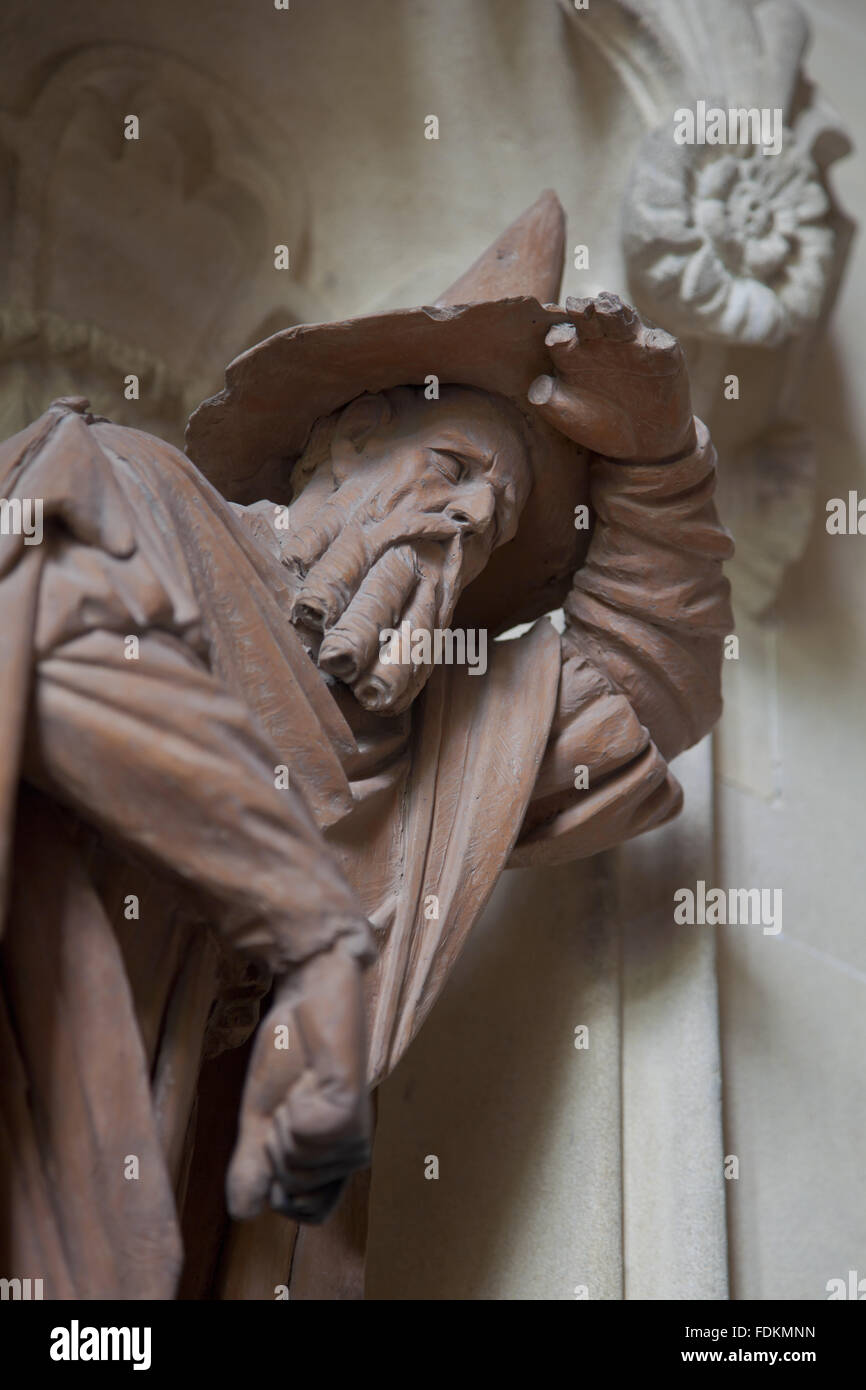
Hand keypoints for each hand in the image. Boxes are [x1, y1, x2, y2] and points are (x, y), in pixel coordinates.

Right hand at [227, 939, 370, 1223]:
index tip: (277, 1135)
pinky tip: (312, 1076)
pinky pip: (307, 1133)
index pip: (308, 1213)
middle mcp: (352, 1152)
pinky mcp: (352, 1106)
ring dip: (283, 1120)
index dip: (277, 1185)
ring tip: (302, 1083)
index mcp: (334, 1159)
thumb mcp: (258, 1118)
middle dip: (274, 1146)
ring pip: (298, 1162)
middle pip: (294, 1188)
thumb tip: (243, 1214)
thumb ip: (252, 1166)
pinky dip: (294, 1105)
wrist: (305, 999)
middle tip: (289, 1099)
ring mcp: (355, 1132)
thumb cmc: (287, 1054)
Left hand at [528, 293, 696, 463]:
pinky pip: (661, 344)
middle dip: (585, 309)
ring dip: (615, 312)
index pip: (562, 334)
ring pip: (624, 320)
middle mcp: (602, 341)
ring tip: (607, 309)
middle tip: (577, 307)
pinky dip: (656, 341)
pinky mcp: (664, 355)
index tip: (554, 339)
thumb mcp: (571, 417)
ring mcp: (634, 344)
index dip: (558, 333)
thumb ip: (551, 401)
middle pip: (591, 317)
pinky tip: (650, 344)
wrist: (644, 444)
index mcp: (574, 353)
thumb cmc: (600, 426)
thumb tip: (538, 386)